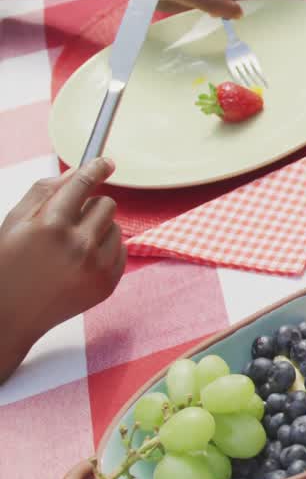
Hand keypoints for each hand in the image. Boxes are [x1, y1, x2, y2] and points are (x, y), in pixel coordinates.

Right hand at [0, 158, 125, 383]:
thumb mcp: (14, 223)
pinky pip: (121, 249)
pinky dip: (105, 249)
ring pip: (116, 226)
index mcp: (50, 226)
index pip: (83, 184)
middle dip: (89, 207)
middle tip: (68, 222)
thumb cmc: (8, 264)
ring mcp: (96, 267)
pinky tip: (80, 262)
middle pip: (106, 204)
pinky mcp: (109, 283)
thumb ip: (45, 192)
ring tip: (70, 247)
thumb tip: (78, 170)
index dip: (96, 168)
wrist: (9, 316)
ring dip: (98, 229)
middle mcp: (78, 245)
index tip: (106, 162)